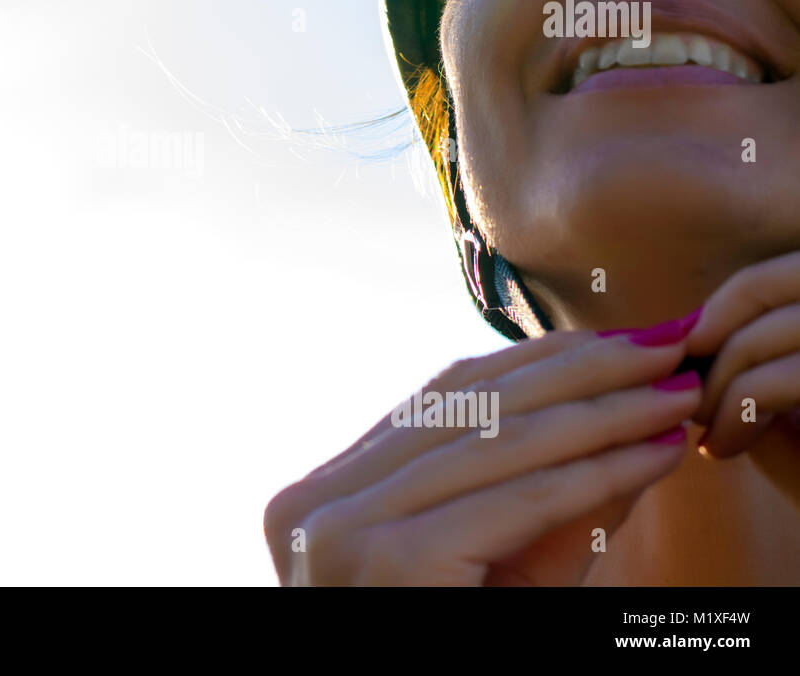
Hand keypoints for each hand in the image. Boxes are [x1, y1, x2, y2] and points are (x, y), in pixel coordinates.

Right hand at [263, 330, 699, 584]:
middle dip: (575, 370)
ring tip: (671, 389)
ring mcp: (340, 528)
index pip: (437, 400)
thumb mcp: (495, 576)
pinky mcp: (387, 559)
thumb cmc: (453, 653)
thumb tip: (629, 426)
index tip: (610, 340)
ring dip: (599, 410)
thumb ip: (547, 504)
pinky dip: (594, 472)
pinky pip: (511, 500)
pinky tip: (652, 450)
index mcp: (323, 495)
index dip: (531, 362)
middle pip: (466, 407)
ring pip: (493, 442)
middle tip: (662, 343)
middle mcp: (313, 502)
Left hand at [683, 250, 799, 507]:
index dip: (722, 311)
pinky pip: (777, 382)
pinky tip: (720, 450)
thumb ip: (734, 348)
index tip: (684, 357)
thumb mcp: (770, 391)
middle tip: (682, 387)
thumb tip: (664, 329)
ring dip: (716, 386)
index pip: (775, 274)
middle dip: (714, 337)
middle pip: (770, 286)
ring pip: (763, 335)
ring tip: (706, 432)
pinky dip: (734, 416)